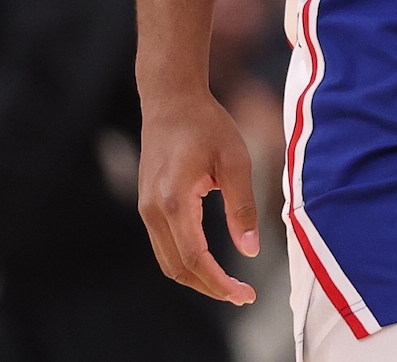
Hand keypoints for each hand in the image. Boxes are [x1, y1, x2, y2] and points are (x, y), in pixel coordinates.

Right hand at [139, 88, 261, 304]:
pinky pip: (164, 246)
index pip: (195, 259)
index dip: (220, 283)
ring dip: (197, 278)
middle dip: (210, 288)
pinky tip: (211, 263)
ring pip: (168, 262)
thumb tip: (250, 251)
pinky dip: (186, 262)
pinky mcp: (148, 205)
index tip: (246, 295)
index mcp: (174, 201)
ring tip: (230, 285)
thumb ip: (242, 206)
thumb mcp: (235, 160)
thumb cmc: (207, 125)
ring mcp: (146, 210)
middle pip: (177, 269)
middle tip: (243, 296)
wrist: (171, 100)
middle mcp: (153, 211)